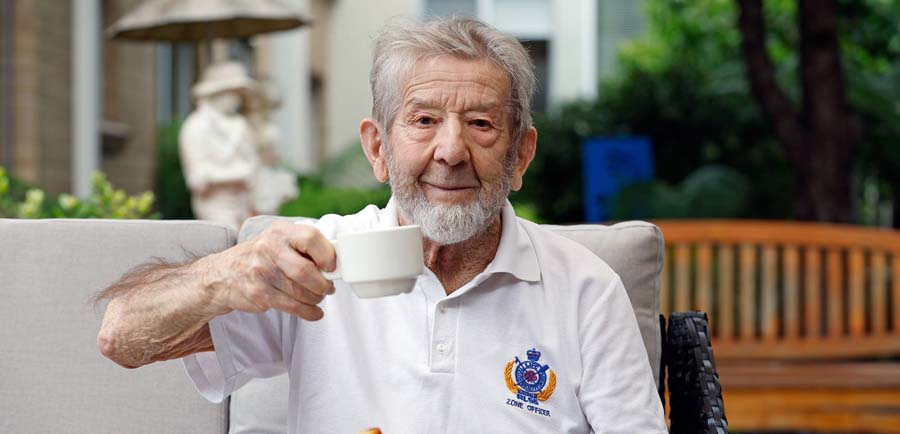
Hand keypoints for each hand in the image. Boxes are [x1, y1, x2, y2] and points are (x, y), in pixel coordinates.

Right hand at [196, 221, 336, 320]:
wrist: (224, 274)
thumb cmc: (262, 257)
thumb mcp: (279, 240)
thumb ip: (304, 246)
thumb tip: (337, 262)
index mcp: (280, 231)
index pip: (311, 238)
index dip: (327, 255)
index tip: (332, 267)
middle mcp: (268, 248)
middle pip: (305, 270)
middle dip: (323, 284)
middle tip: (327, 287)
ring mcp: (261, 272)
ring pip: (300, 292)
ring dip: (315, 298)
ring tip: (318, 297)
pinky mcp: (259, 293)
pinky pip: (291, 307)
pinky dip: (308, 312)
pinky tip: (314, 312)